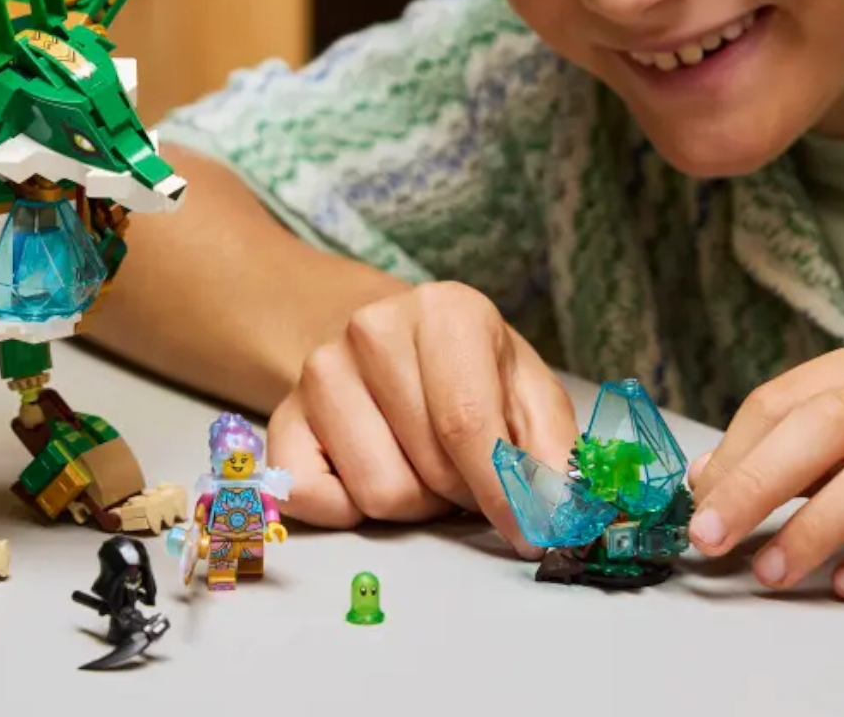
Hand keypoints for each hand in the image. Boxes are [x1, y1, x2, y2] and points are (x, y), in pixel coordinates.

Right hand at [265, 282, 578, 555]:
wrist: (390, 343)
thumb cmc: (470, 373)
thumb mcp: (528, 392)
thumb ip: (552, 451)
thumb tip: (561, 513)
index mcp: (444, 311)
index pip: (468, 423)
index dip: (504, 493)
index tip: (531, 534)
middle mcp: (373, 329)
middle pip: (430, 468)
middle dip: (462, 492)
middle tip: (467, 471)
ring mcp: (319, 372)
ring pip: (379, 494)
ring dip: (415, 502)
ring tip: (422, 466)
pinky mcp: (282, 418)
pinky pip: (315, 500)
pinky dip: (351, 510)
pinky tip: (371, 471)